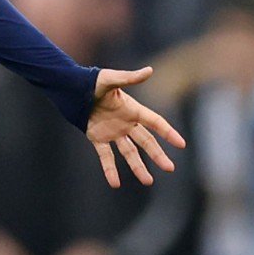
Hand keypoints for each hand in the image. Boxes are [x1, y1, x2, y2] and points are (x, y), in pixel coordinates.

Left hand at [85, 67, 185, 187]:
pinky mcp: (98, 138)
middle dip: (158, 155)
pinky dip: (110, 170)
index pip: (155, 123)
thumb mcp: (111, 79)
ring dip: (138, 167)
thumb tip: (150, 71)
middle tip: (170, 168)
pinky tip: (115, 184)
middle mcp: (126, 123)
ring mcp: (113, 132)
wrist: (72, 89)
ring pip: (129, 153)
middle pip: (146, 142)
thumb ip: (130, 78)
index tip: (181, 144)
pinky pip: (106, 157)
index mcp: (132, 109)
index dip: (168, 133)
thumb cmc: (92, 81)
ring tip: (148, 181)